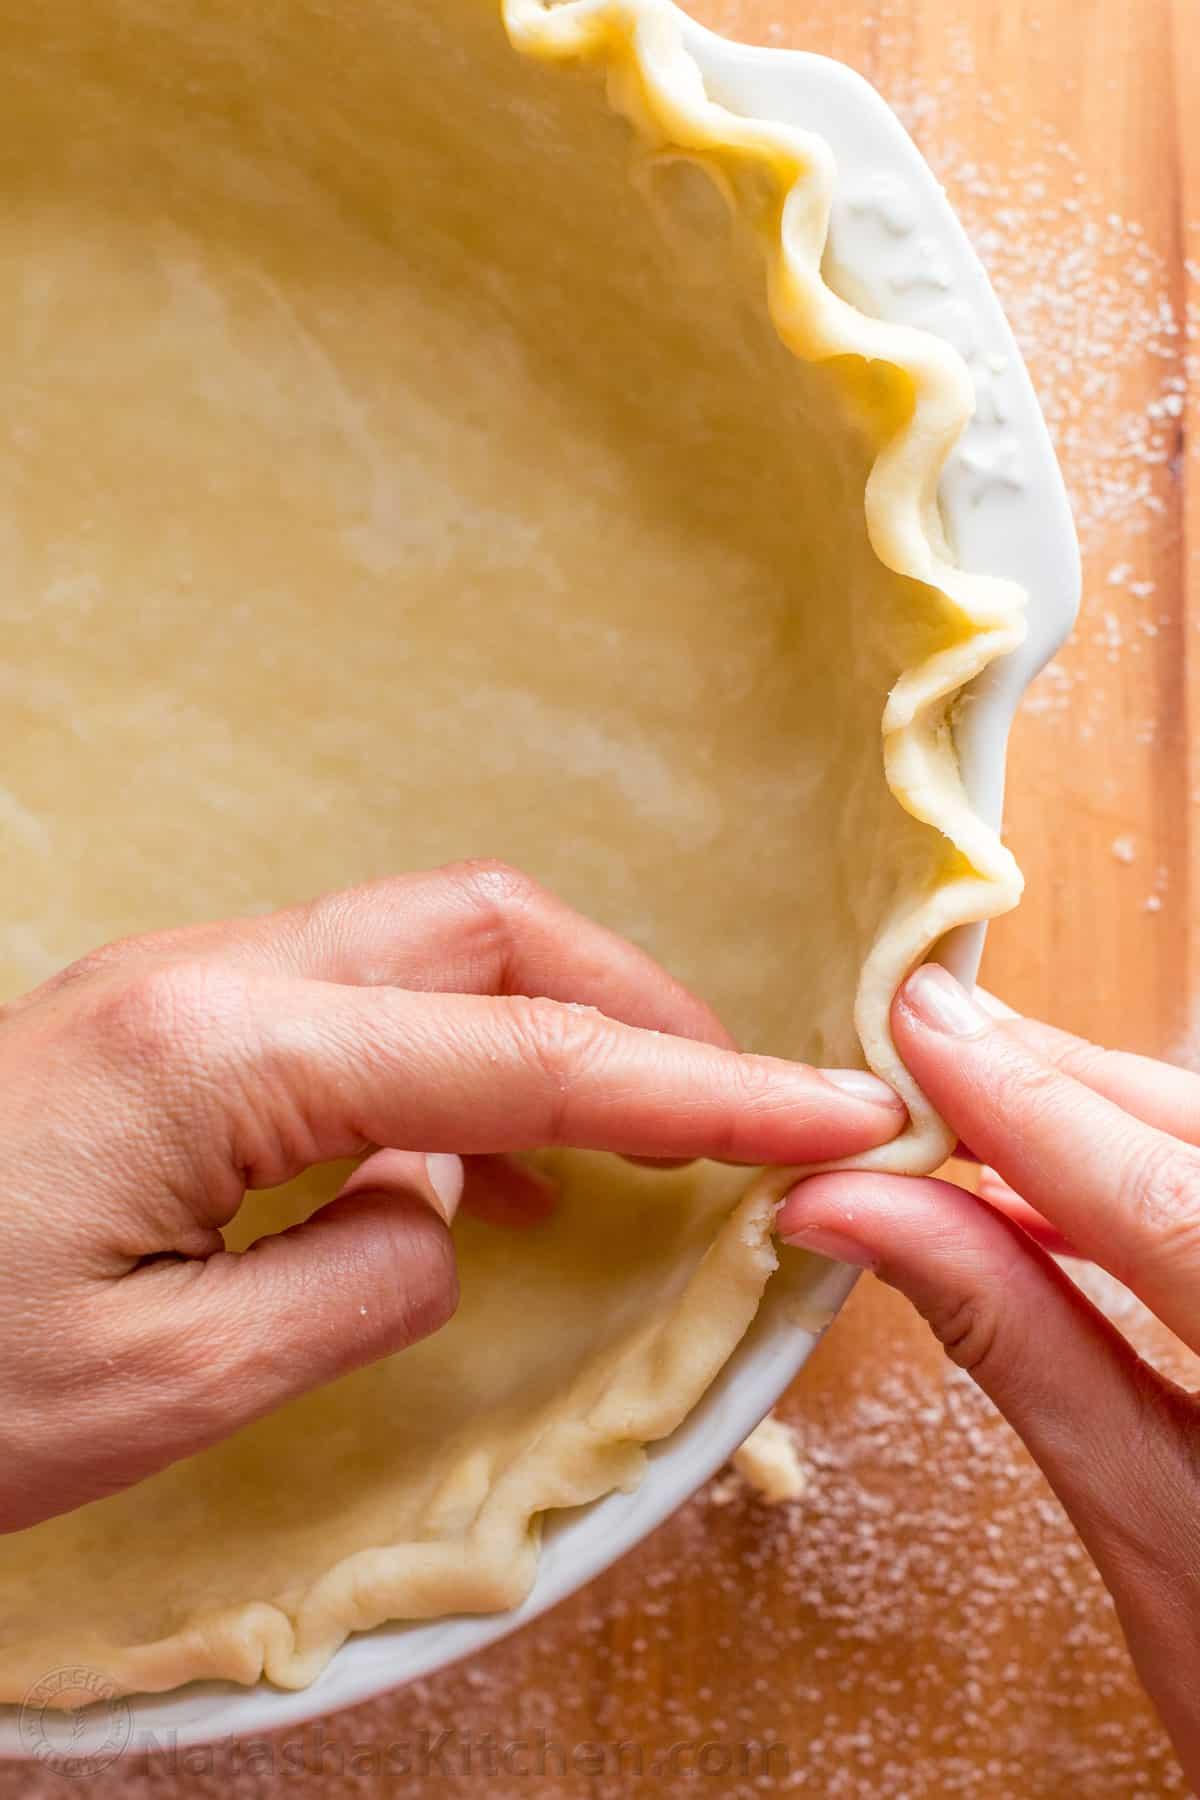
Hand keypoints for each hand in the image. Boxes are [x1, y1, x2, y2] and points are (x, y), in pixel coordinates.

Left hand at [1, 859, 903, 1534]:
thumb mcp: (158, 1389)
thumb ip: (356, 1281)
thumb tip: (447, 1210)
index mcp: (227, 1050)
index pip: (528, 1055)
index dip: (704, 1089)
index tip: (837, 1109)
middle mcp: (216, 974)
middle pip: (486, 925)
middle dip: (639, 1003)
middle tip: (743, 1106)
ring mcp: (184, 984)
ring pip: (427, 947)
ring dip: (555, 1023)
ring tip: (639, 1142)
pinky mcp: (166, 1024)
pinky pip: (359, 1001)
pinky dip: (463, 1059)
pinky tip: (480, 1165)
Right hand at [777, 965, 1199, 1784]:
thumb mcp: (1149, 1532)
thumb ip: (1015, 1345)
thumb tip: (859, 1212)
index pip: (1169, 1202)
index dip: (1030, 1102)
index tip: (921, 1026)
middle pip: (1197, 1137)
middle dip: (1057, 1079)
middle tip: (921, 1036)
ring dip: (1092, 1112)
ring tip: (964, 1096)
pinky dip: (1139, 1166)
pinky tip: (1053, 1176)